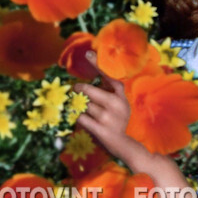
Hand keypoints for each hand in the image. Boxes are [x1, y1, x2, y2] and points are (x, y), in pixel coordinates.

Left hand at [73, 51, 140, 165]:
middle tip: (76, 89)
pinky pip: (80, 118)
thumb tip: (88, 81)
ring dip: (79, 107)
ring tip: (85, 111)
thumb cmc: (117, 120)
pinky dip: (79, 118)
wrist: (122, 144)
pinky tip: (85, 121)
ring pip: (83, 105)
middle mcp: (115, 104)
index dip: (97, 64)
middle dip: (79, 89)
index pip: (109, 76)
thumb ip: (109, 91)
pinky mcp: (99, 129)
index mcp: (120, 96)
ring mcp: (108, 117)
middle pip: (88, 90)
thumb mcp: (119, 104)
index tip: (88, 53)